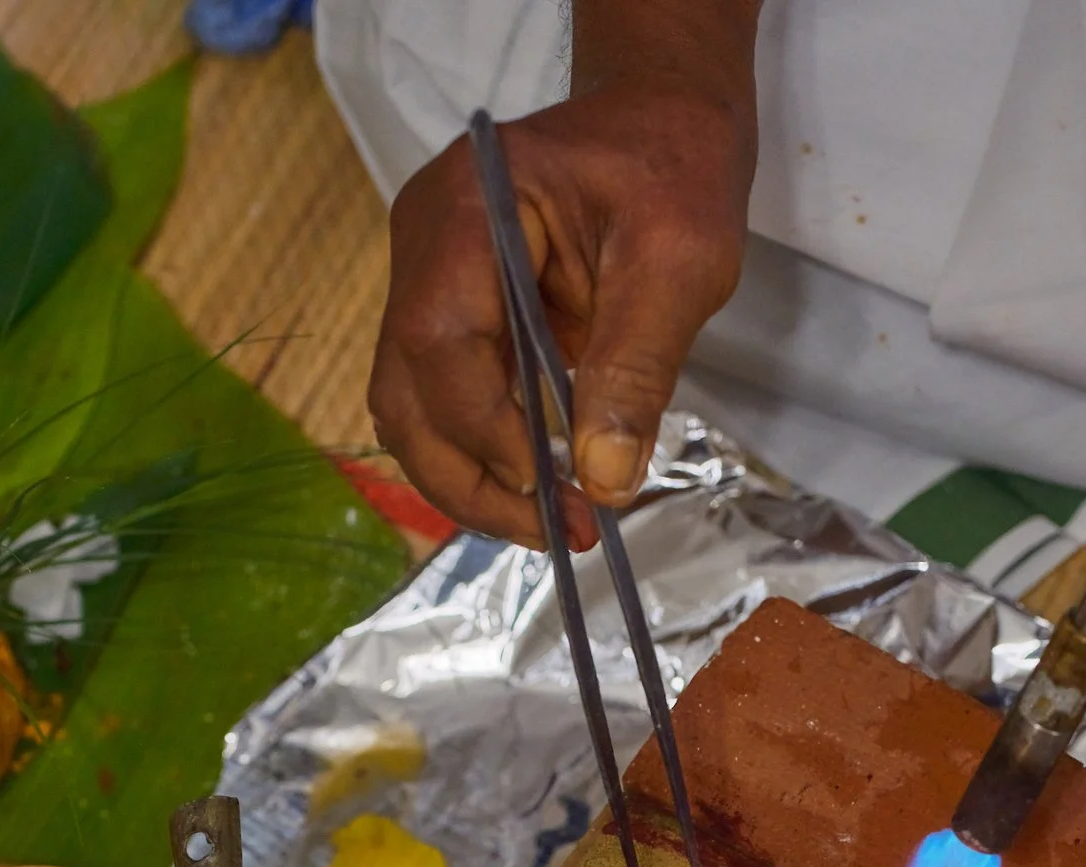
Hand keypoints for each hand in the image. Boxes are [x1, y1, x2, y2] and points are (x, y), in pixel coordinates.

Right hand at [368, 30, 756, 547]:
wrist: (663, 115)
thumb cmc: (674, 165)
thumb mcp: (679, 262)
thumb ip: (637, 368)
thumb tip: (604, 480)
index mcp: (465, 212)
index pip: (439, 342)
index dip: (484, 428)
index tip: (551, 486)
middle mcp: (423, 247)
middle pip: (406, 392)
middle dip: (471, 480)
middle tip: (560, 533)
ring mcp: (427, 279)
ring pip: (413, 408)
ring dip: (473, 479)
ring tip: (556, 523)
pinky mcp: (453, 310)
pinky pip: (446, 397)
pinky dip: (487, 451)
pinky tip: (543, 487)